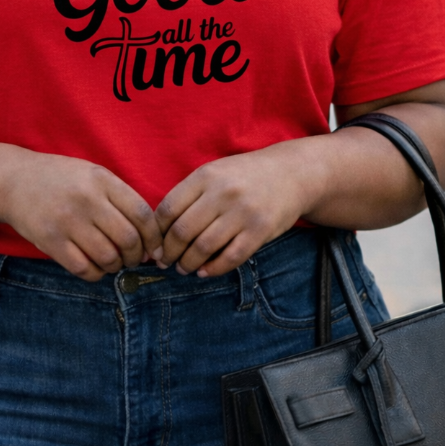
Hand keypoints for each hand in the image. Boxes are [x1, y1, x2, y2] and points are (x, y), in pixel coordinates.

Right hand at [0, 151, 162, 281]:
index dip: (154, 236)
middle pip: (128, 239)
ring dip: (116, 266)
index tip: (154, 248)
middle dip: (136, 256)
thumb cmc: (61, 179)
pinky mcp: (50, 241)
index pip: (142, 213)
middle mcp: (86, 199)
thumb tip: (148, 237)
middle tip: (133, 259)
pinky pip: (84, 269)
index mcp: (101, 179)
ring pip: (108, 258)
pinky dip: (96, 274)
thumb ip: (119, 197)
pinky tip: (95, 267)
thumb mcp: (93, 174)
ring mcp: (67, 221)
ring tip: (113, 262)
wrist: (14, 181)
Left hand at [154, 141, 315, 277]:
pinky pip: (230, 257)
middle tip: (165, 263)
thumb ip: (189, 195)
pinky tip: (204, 272)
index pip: (168, 208)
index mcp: (205, 176)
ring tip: (183, 268)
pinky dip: (213, 269)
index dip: (156, 232)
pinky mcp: (260, 230)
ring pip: (203, 247)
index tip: (154, 245)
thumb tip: (160, 230)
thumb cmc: (244, 176)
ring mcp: (242, 211)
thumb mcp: (214, 173)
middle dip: (169, 253)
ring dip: (188, 264)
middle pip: (182, 231)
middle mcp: (222, 192)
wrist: (290, 173)